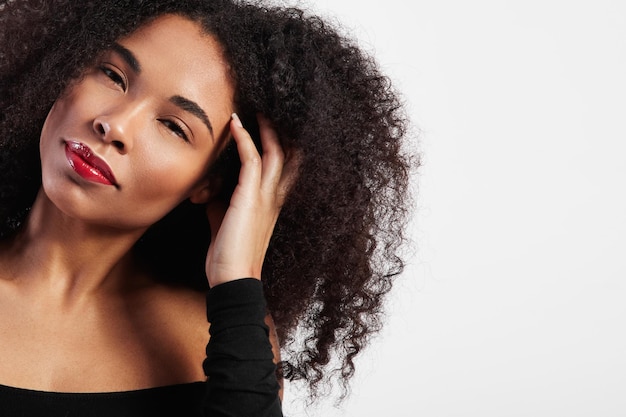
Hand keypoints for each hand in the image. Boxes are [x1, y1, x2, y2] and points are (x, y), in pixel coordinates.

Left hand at [204, 113, 299, 287]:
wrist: (232, 277)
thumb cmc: (228, 253)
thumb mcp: (225, 220)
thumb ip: (223, 200)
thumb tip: (211, 186)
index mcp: (271, 204)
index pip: (285, 169)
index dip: (281, 147)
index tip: (269, 129)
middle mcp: (274, 197)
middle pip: (288, 156)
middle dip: (279, 132)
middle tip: (267, 112)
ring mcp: (266, 197)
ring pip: (276, 153)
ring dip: (265, 130)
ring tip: (256, 111)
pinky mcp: (251, 197)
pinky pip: (253, 160)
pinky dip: (245, 139)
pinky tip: (237, 124)